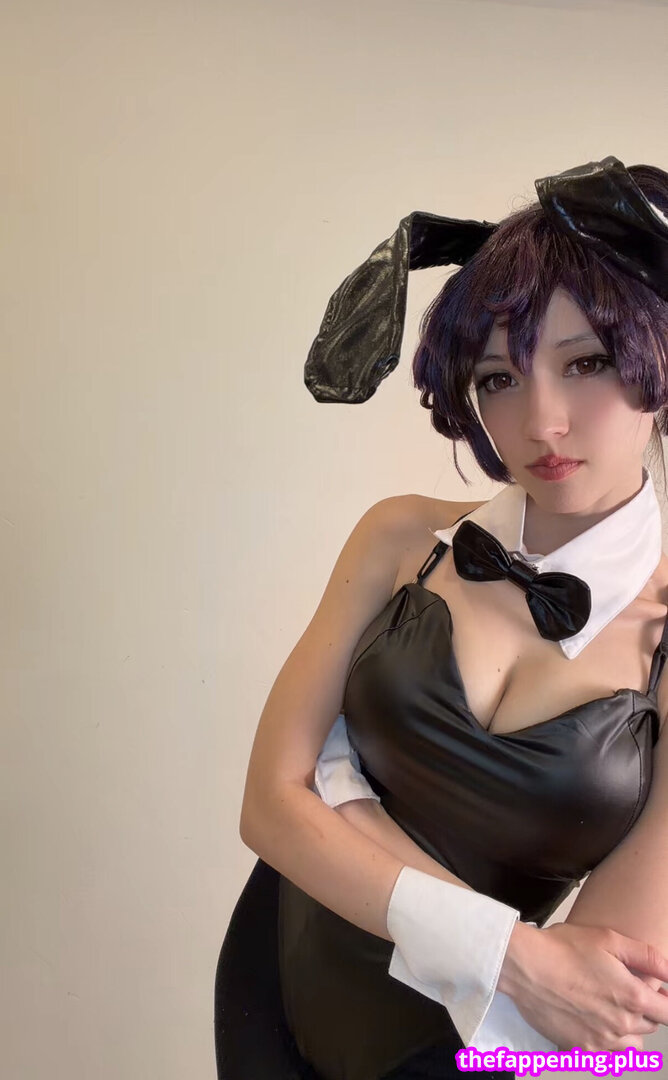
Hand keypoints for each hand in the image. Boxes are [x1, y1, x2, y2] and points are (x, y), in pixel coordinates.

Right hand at [499, 921, 667, 1051]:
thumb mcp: (609, 939)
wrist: (524, 966)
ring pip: (630, 1043)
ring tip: (606, 1006)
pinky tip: (589, 1018)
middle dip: (642, 1009)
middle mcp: (620, 1026)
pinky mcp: (579, 1049)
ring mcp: (600, 1041)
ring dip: (626, 1028)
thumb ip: (648, 957)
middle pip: (649, 1026)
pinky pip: (605, 1054)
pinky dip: (604, 1040)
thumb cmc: (564, 948)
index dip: (665, 1001)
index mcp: (632, 998)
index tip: (655, 992)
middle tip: (620, 987)